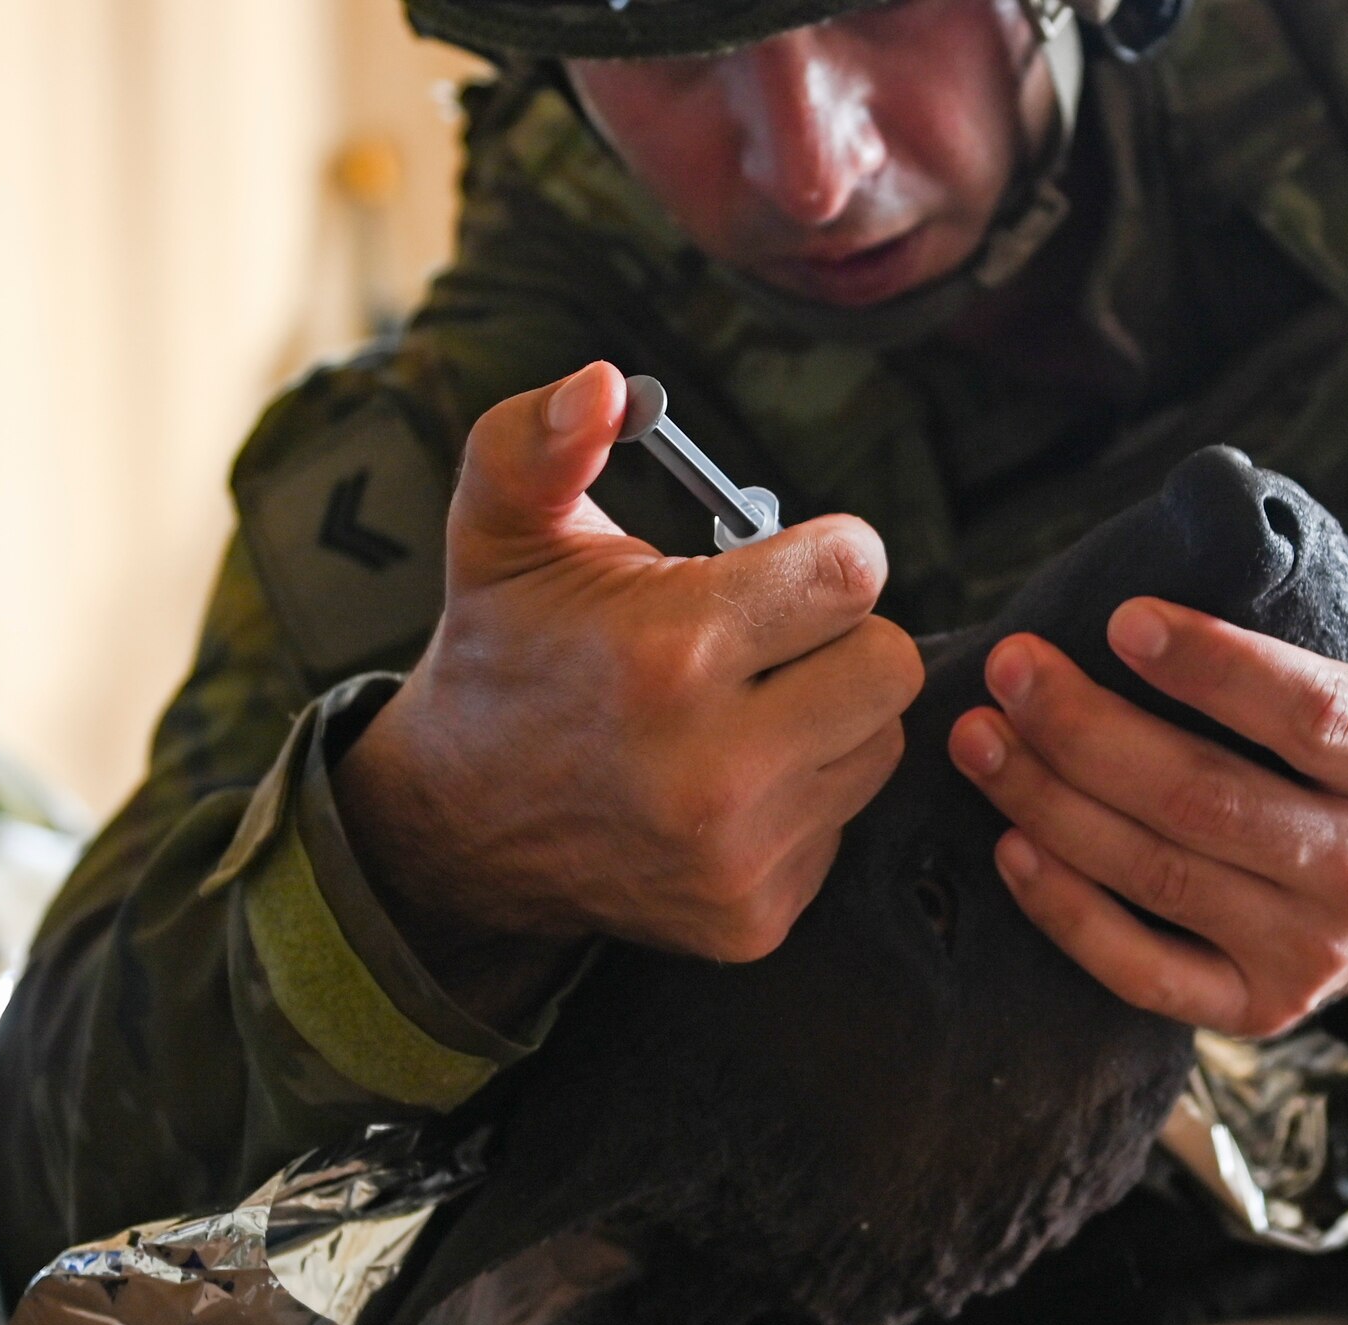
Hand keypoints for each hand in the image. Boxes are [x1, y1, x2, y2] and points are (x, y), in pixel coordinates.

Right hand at [336, 362, 922, 1015]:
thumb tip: (606, 383)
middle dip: (839, 636)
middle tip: (764, 639)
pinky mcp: (757, 918)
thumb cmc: (505, 656)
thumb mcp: (502, 531)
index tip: (781, 567)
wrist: (455, 827)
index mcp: (668, 653)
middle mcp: (716, 769)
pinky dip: (806, 794)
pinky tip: (729, 780)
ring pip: (879, 743)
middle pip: (892, 662)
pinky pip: (846, 821)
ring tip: (742, 708)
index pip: (857, 572)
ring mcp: (740, 856)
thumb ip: (544, 438)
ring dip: (831, 715)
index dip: (825, 555)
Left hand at [947, 555, 1347, 1038]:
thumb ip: (1327, 597)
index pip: (1309, 714)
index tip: (1122, 619)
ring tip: (979, 738)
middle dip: (1088, 730)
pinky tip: (1010, 845)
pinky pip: (1140, 969)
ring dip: (1049, 803)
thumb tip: (1246, 516)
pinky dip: (1065, 910)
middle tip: (1011, 669)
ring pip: (1156, 875)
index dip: (1215, 667)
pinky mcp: (1252, 1009)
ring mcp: (1310, 953)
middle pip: (1205, 799)